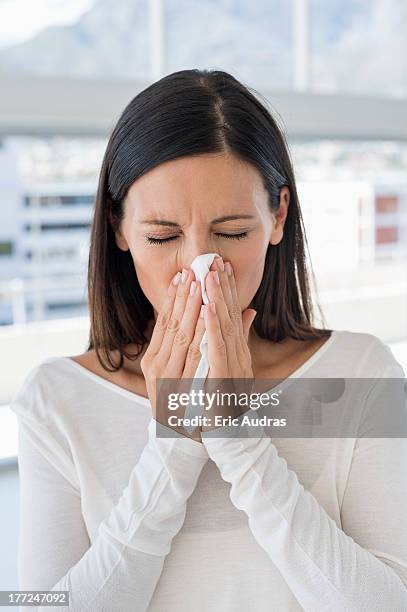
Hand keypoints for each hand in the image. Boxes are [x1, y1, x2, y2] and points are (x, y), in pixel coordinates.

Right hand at [140, 268, 205, 442]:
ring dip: (190, 307)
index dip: (174, 299)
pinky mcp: (177, 385)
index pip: (165, 323)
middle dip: (182, 296)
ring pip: (180, 334)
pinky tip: (206, 315)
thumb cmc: (184, 404)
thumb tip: (199, 323)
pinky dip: (199, 332)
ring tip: (197, 284)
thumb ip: (190, 346)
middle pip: (170, 323)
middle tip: (190, 271)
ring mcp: (164, 375)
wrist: (179, 439)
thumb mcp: (184, 372)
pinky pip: (191, 354)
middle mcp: (156, 364)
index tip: (183, 277)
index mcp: (155, 359)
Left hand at [201, 257, 256, 429]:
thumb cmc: (228, 404)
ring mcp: (231, 367)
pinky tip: (208, 308)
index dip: (227, 290)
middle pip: (230, 316)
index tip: (221, 267)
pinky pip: (217, 349)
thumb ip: (240, 340)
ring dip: (218, 300)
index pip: (232, 316)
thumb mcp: (235, 368)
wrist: (232, 436)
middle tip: (216, 261)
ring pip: (224, 327)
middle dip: (223, 287)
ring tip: (211, 276)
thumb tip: (248, 311)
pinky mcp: (223, 378)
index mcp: (237, 353)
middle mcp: (237, 356)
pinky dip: (213, 327)